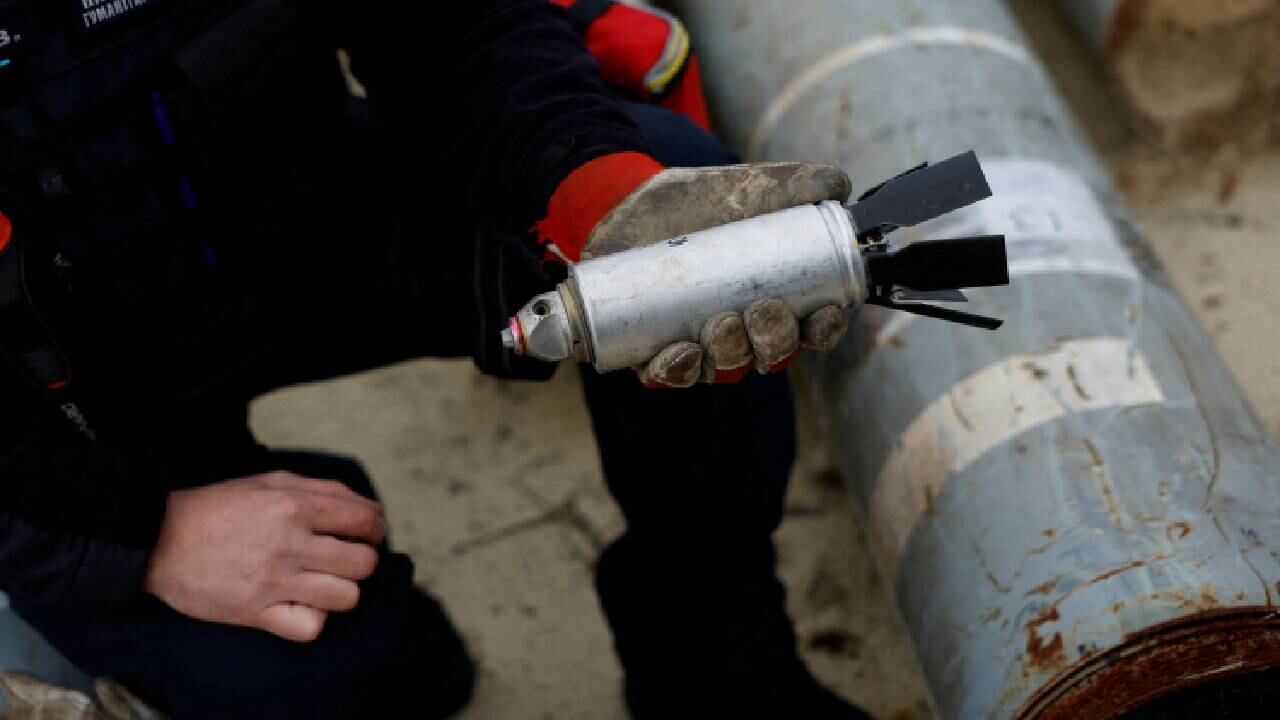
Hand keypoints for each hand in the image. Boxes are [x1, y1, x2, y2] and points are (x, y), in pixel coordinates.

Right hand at [144, 471, 384, 642]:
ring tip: (324, 583)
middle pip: (363, 563)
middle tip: (345, 559)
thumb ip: (323, 490)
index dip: (375, 529)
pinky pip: (311, 628)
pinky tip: (301, 605)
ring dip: (342, 591)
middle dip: (362, 561)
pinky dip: (313, 619)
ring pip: (346, 597)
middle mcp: (289, 543)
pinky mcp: (255, 613)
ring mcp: (273, 581)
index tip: (366, 535)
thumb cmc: (219, 507)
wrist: (158, 541)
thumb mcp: (271, 481)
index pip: (365, 521)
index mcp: (295, 505)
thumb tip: (369, 509)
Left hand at [586, 162, 853, 387]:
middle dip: (774, 341)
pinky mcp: (652, 348)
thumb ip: (799, 182)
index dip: (824, 330)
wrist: (636, 196)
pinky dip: (676, 371)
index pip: (813, 329)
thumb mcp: (753, 185)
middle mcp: (743, 331)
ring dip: (730, 354)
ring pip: (724, 368)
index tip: (822, 316)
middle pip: (771, 355)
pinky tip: (683, 352)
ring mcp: (699, 343)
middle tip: (762, 310)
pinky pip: (665, 376)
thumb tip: (839, 188)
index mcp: (779, 301)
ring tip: (722, 323)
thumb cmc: (706, 198)